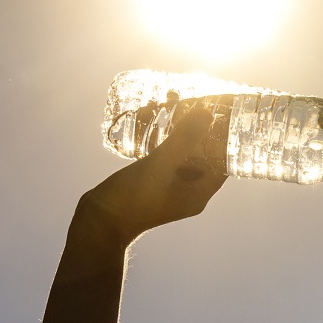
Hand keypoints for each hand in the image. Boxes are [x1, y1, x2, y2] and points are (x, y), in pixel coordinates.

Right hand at [82, 103, 230, 245]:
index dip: (224, 138)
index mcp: (199, 194)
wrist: (98, 223)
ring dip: (179, 130)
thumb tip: (208, 114)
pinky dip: (163, 139)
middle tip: (194, 99)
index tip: (222, 111)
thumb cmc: (131, 199)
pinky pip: (165, 157)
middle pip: (203, 155)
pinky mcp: (153, 183)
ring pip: (182, 153)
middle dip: (198, 127)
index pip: (223, 162)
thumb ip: (183, 141)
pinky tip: (153, 118)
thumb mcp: (160, 166)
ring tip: (172, 99)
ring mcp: (170, 188)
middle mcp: (188, 192)